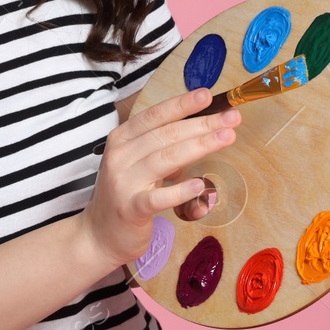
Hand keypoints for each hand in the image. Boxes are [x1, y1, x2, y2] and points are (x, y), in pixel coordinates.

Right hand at [79, 88, 240, 269]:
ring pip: (166, 158)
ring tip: (226, 137)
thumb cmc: (124, 194)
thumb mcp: (136, 163)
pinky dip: (180, 190)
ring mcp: (124, 182)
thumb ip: (160, 147)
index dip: (182, 104)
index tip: (208, 95)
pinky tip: (200, 185)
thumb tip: (197, 133)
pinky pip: (158, 198)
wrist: (98, 235)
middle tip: (231, 117)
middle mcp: (120, 156)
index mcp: (122, 139)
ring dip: (200, 146)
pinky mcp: (131, 209)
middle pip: (167, 134)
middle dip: (202, 123)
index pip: (155, 115)